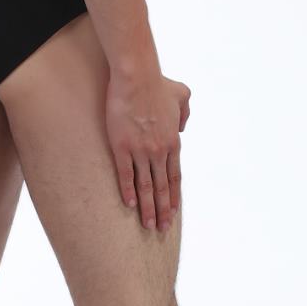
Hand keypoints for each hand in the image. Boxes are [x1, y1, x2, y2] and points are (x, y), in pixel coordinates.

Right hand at [105, 68, 190, 230]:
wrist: (137, 77)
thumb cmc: (157, 82)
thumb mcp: (181, 94)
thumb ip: (185, 112)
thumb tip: (183, 126)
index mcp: (172, 141)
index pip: (175, 175)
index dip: (174, 195)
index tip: (173, 211)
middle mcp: (159, 150)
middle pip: (162, 186)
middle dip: (163, 210)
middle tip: (161, 228)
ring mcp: (140, 150)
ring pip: (146, 185)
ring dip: (148, 207)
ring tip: (148, 224)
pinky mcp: (121, 146)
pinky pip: (126, 174)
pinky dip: (128, 191)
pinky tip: (130, 205)